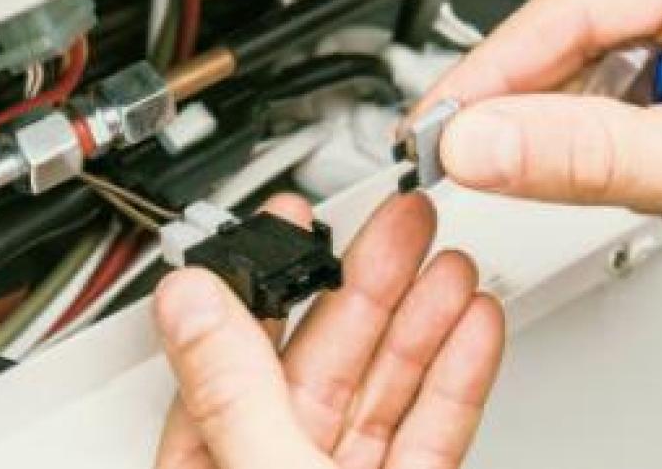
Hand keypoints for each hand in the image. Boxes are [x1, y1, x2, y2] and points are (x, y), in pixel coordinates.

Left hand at [152, 193, 505, 467]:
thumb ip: (233, 392)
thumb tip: (188, 300)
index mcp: (215, 468)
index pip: (228, 356)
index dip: (266, 277)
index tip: (291, 217)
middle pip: (322, 358)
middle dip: (370, 280)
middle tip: (403, 219)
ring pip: (384, 388)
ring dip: (422, 318)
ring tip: (450, 260)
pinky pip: (432, 429)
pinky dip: (457, 378)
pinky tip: (473, 328)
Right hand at [418, 0, 661, 280]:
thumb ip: (592, 158)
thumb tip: (483, 142)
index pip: (576, 7)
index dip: (492, 73)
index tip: (434, 126)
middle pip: (574, 23)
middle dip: (518, 96)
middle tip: (457, 155)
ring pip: (592, 53)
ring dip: (565, 117)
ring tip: (553, 171)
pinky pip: (621, 74)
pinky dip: (599, 123)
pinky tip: (606, 158)